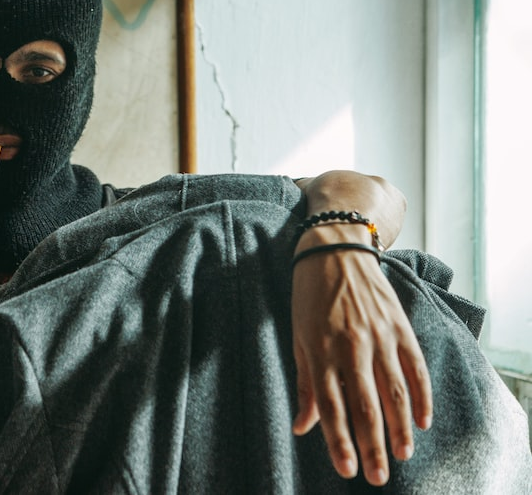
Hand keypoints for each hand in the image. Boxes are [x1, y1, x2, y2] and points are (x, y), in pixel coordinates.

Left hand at [291, 230, 431, 486]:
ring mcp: (379, 335)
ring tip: (402, 455)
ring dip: (400, 429)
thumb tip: (303, 427)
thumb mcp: (298, 337)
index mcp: (320, 350)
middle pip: (365, 406)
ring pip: (394, 392)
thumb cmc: (309, 297)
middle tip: (377, 476)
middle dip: (372, 445)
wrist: (335, 249)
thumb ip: (305, 384)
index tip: (346, 470)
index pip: (331, 406)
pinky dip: (421, 396)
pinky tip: (422, 421)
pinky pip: (415, 368)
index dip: (339, 441)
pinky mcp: (399, 326)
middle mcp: (351, 346)